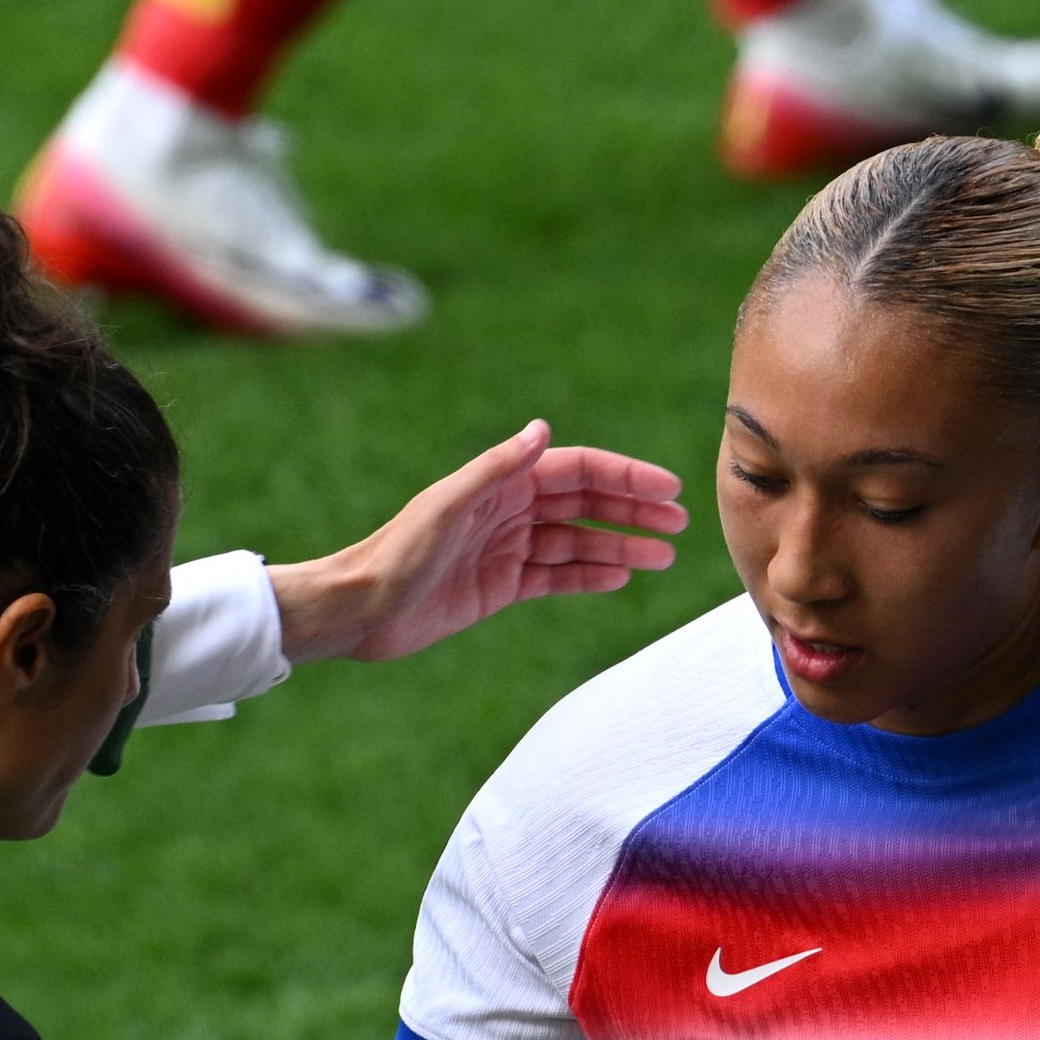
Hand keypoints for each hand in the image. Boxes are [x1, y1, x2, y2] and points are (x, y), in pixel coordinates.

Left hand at [269, 420, 688, 664]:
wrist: (360, 609)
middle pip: (586, 505)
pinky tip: (620, 578)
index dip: (625, 476)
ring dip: (621, 547)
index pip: (577, 472)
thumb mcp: (449, 505)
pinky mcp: (501, 586)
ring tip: (663, 557)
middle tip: (679, 525)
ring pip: (578, 542)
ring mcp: (507, 549)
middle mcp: (509, 511)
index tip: (668, 490)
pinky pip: (556, 577)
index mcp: (500, 484)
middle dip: (634, 511)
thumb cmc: (397, 553)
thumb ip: (498, 468)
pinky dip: (589, 576)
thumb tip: (543, 430)